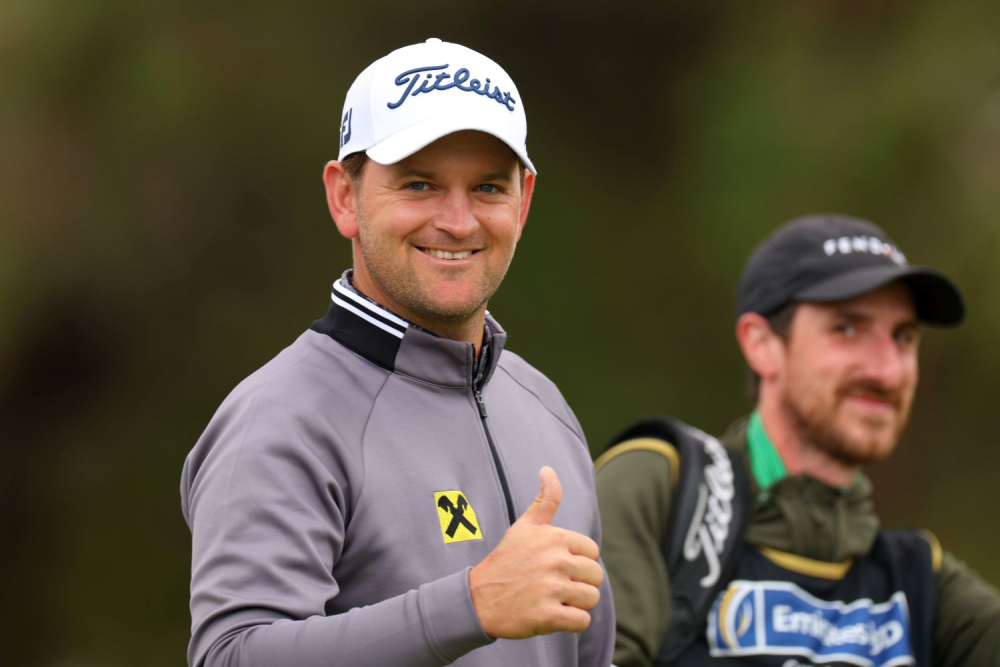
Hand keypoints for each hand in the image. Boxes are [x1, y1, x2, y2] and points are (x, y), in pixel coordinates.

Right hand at [469, 466, 603, 638]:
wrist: (477, 598)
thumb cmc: (505, 561)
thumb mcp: (524, 526)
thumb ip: (544, 500)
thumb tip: (548, 469)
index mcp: (554, 537)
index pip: (592, 552)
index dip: (577, 561)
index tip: (557, 566)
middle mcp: (555, 561)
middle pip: (595, 576)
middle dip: (580, 584)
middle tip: (555, 586)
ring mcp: (552, 589)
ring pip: (591, 599)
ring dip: (576, 604)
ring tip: (554, 600)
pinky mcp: (548, 616)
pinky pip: (582, 621)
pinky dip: (572, 623)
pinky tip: (553, 615)